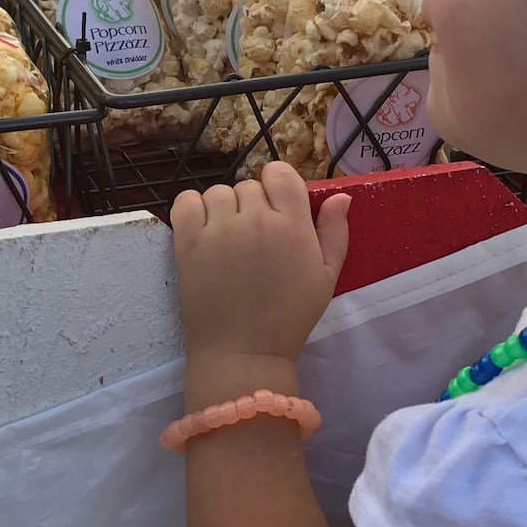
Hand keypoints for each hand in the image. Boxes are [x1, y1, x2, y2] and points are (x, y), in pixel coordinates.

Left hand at [171, 163, 351, 368]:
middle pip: (250, 186)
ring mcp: (219, 229)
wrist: (244, 354)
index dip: (278, 186)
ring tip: (229, 239)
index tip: (277, 209)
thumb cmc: (289, 317)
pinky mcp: (188, 243)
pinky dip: (193, 209)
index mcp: (292, 225)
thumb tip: (340, 196)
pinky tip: (204, 230)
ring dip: (225, 209)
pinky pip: (185, 201)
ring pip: (219, 192)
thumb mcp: (327, 277)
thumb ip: (335, 232)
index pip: (280, 172)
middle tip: (254, 240)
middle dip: (253, 205)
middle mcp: (255, 220)